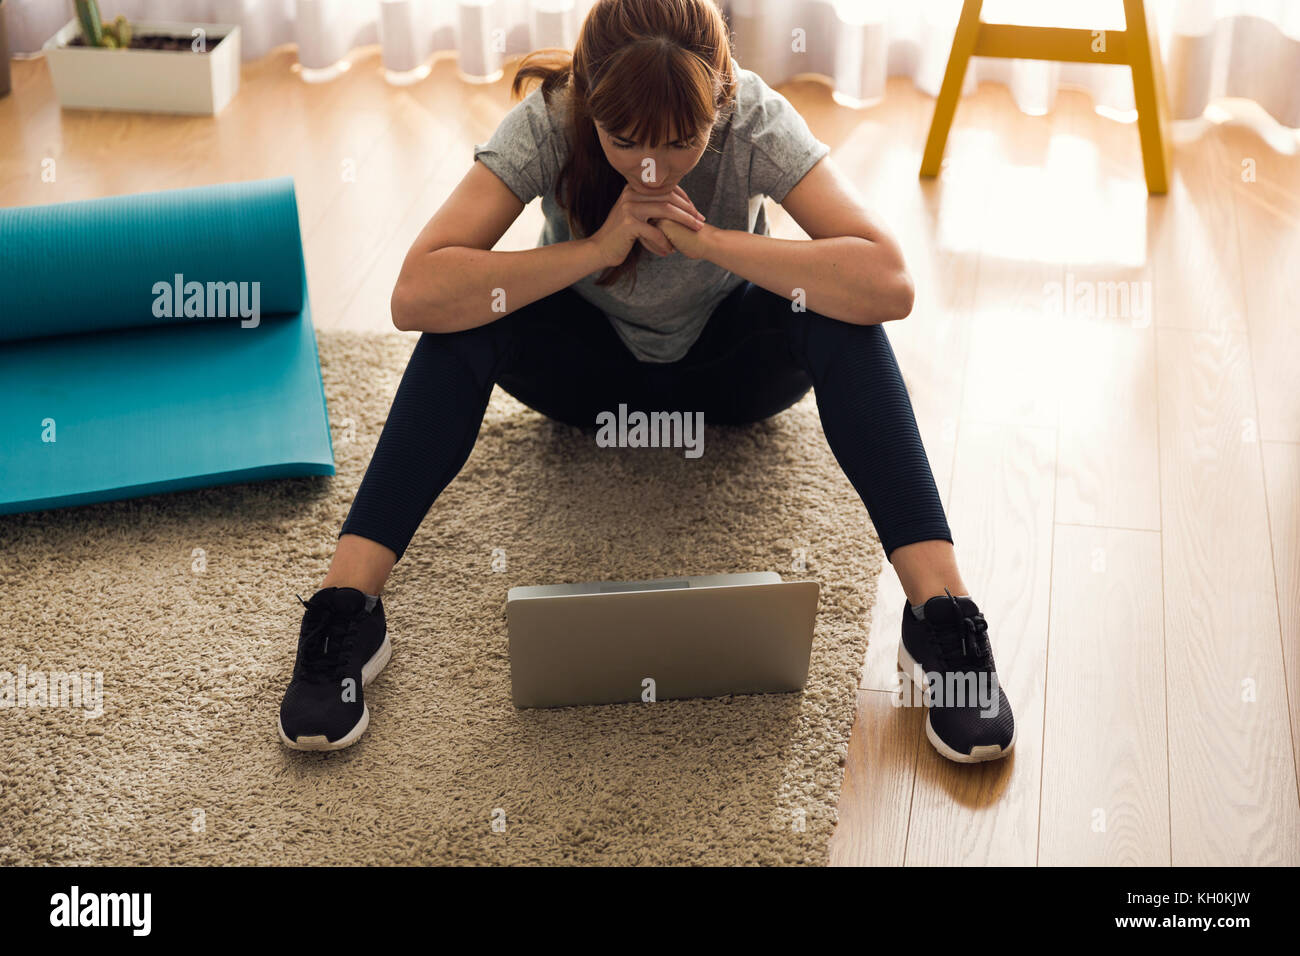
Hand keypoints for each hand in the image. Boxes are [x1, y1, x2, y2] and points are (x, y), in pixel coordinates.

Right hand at [588, 183, 705, 267]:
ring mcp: (629, 207)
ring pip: (665, 211)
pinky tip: (670, 250)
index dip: (684, 199)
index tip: (696, 211)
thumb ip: (649, 205)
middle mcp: (631, 194)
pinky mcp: (629, 224)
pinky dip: (665, 241)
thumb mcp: (635, 215)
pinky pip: (655, 231)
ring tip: (695, 230)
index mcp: (634, 188)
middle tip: (701, 220)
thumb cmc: (621, 235)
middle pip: (668, 198)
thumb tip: (674, 202)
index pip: (666, 188)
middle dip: (688, 210)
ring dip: (684, 221)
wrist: (599, 249)